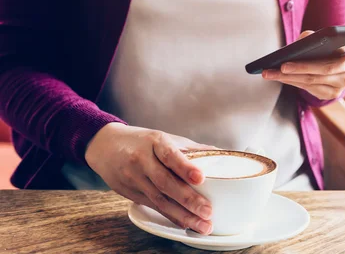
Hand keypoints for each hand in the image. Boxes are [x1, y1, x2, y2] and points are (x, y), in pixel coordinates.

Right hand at [85, 123, 214, 234]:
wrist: (105, 146)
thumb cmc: (141, 141)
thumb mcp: (164, 137)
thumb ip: (191, 148)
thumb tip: (221, 154)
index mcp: (155, 142)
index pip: (170, 155)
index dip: (185, 167)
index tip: (201, 177)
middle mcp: (142, 161)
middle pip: (165, 182)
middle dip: (188, 199)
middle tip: (208, 211)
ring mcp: (134, 179)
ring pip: (159, 199)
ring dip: (182, 215)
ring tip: (202, 225)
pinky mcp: (131, 194)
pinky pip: (153, 207)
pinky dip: (171, 216)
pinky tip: (186, 224)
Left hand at [262, 30, 344, 99]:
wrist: (327, 60)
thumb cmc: (325, 44)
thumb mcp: (323, 37)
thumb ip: (316, 36)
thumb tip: (304, 41)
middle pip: (327, 69)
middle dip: (302, 67)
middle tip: (282, 66)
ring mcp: (343, 85)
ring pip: (313, 81)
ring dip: (289, 77)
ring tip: (270, 72)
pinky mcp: (331, 94)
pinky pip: (308, 89)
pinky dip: (291, 82)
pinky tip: (277, 77)